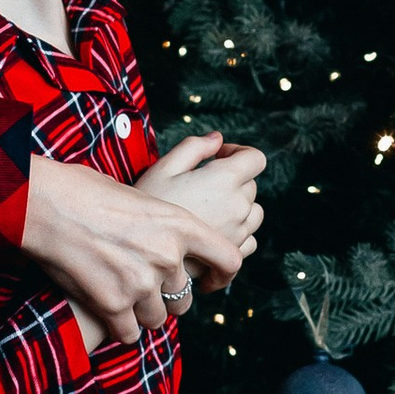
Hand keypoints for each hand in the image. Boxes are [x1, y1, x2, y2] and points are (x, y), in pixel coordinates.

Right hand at [21, 136, 266, 346]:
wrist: (47, 204)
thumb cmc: (87, 192)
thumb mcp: (141, 196)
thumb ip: (167, 222)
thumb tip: (178, 238)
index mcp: (181, 224)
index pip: (229, 260)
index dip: (223, 276)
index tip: (211, 282)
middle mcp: (167, 256)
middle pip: (184, 297)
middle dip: (167, 298)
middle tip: (145, 289)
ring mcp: (141, 283)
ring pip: (157, 318)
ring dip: (142, 312)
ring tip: (121, 298)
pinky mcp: (113, 305)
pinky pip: (129, 333)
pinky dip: (118, 328)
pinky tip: (106, 314)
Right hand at [136, 132, 267, 293]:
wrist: (139, 253)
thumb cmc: (148, 208)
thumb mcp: (164, 167)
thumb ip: (194, 147)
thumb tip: (217, 139)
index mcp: (225, 179)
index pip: (256, 158)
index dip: (239, 152)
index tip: (219, 156)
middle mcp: (238, 206)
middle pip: (250, 185)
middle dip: (232, 180)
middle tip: (201, 185)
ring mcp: (239, 233)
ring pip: (253, 213)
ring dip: (238, 207)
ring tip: (208, 210)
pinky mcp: (233, 254)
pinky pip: (249, 239)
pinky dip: (237, 233)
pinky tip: (213, 231)